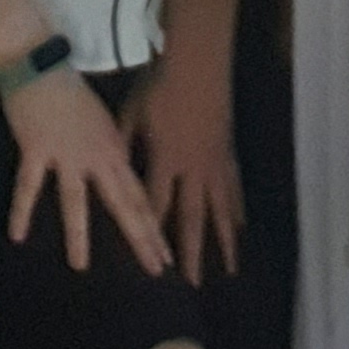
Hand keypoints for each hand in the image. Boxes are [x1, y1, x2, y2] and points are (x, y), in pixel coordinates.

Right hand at [3, 63, 169, 276]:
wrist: (40, 65)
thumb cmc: (71, 90)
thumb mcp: (102, 120)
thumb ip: (111, 147)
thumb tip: (119, 171)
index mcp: (115, 150)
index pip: (140, 196)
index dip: (153, 227)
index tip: (164, 254)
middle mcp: (97, 157)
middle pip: (123, 204)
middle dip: (141, 238)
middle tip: (155, 269)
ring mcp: (67, 156)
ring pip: (75, 202)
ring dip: (78, 235)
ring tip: (79, 267)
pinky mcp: (37, 150)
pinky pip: (28, 187)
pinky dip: (21, 211)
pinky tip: (16, 235)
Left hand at [122, 52, 242, 282]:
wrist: (197, 65)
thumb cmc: (158, 85)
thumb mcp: (131, 114)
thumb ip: (121, 143)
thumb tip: (108, 166)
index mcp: (164, 160)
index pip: (155, 205)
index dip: (151, 234)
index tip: (150, 261)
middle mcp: (192, 170)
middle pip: (191, 218)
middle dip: (190, 252)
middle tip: (192, 283)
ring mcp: (214, 164)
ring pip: (219, 211)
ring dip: (221, 243)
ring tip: (226, 271)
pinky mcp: (227, 154)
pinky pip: (233, 191)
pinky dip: (237, 212)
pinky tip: (240, 229)